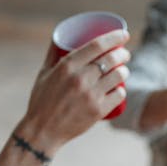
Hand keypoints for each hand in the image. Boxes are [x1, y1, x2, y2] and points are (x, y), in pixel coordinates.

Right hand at [18, 28, 129, 155]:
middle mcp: (80, 78)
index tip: (124, 34)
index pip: (97, 45)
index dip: (114, 37)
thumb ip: (52, 54)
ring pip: (119, 76)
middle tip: (125, 54)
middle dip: (123, 53)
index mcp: (67, 66)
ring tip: (123, 70)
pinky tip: (120, 89)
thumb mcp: (44, 73)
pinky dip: (121, 90)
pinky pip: (119, 95)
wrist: (42, 131)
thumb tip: (59, 36)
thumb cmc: (41, 100)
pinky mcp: (98, 111)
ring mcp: (90, 95)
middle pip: (111, 59)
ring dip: (125, 70)